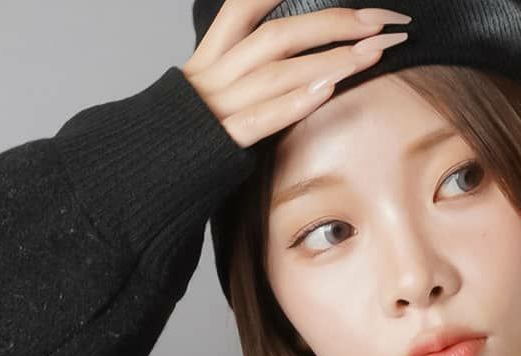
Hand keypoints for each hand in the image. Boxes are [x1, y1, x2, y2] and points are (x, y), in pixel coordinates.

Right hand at [182, 2, 411, 149]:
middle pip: (278, 34)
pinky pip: (260, 118)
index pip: (243, 7)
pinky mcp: (221, 141)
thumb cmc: (185, 140)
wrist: (141, 174)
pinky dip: (294, 102)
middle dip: (333, 23)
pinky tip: (327, 91)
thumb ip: (240, 76)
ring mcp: (217, 106)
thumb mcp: (208, 95)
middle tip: (379, 20)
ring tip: (372, 54)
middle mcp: (214, 73)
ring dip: (329, 60)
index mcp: (209, 57)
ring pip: (276, 71)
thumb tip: (290, 69)